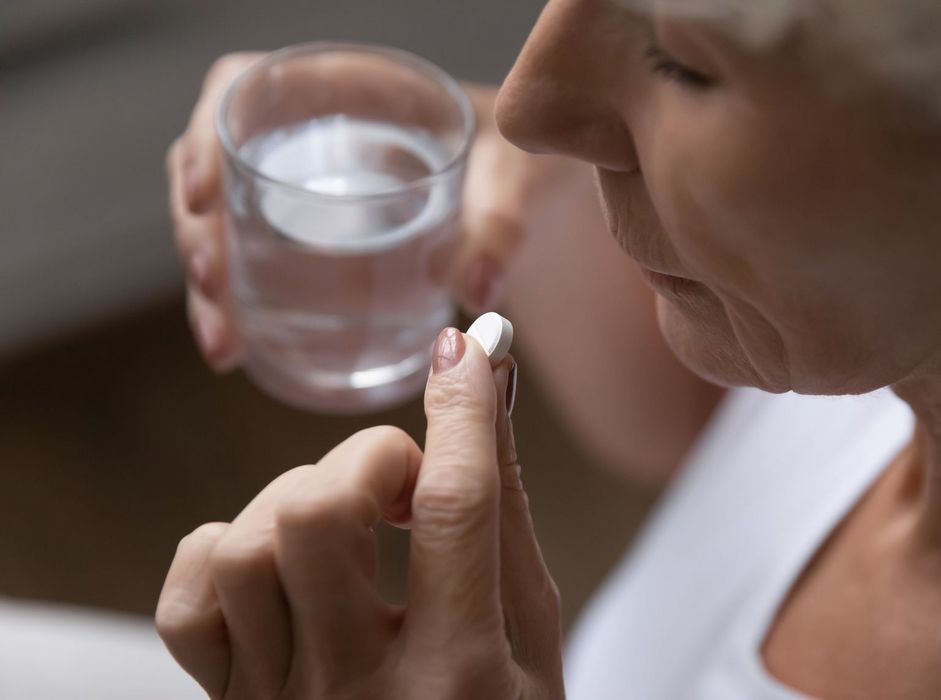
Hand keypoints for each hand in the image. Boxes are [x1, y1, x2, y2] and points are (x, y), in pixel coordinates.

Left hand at [155, 331, 564, 698]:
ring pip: (247, 546)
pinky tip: (281, 567)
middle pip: (318, 514)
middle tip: (402, 487)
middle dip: (369, 461)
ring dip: (300, 502)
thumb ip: (506, 522)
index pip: (453, 508)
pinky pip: (190, 600)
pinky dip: (227, 553)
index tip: (464, 353)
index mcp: (459, 675)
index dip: (460, 411)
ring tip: (349, 530)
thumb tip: (486, 401)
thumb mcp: (534, 643)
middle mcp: (361, 690)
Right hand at [167, 52, 582, 372]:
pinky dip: (239, 304)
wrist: (541, 193)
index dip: (207, 133)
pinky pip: (256, 260)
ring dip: (211, 280)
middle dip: (200, 228)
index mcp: (354, 94)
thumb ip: (502, 226)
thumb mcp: (518, 181)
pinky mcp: (318, 237)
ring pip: (227, 219)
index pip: (247, 88)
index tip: (200, 193)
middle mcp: (319, 136)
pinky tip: (239, 350)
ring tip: (224, 342)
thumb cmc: (527, 163)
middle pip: (220, 163)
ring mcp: (312, 188)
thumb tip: (476, 287)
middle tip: (214, 289)